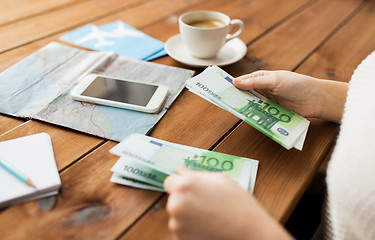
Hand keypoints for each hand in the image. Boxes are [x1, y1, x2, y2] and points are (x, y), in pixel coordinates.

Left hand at [164, 166, 291, 239]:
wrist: (249, 232)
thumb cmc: (237, 203)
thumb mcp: (220, 180)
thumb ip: (196, 174)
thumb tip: (181, 170)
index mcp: (184, 185)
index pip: (169, 182)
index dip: (180, 184)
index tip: (190, 188)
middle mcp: (176, 204)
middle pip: (173, 198)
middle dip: (185, 199)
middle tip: (205, 202)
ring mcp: (177, 224)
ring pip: (177, 215)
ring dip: (187, 215)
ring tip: (209, 215)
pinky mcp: (181, 238)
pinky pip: (182, 229)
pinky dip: (191, 228)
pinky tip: (207, 225)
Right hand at [233, 70, 347, 122]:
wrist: (316, 99)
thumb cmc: (297, 84)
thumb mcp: (274, 80)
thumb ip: (255, 82)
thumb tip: (235, 82)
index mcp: (261, 78)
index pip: (242, 81)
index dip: (231, 84)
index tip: (219, 89)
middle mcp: (262, 90)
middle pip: (244, 94)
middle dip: (235, 98)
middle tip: (223, 102)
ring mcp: (267, 102)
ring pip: (250, 105)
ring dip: (244, 107)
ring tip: (233, 110)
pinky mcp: (272, 112)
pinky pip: (259, 114)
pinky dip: (254, 115)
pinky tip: (247, 117)